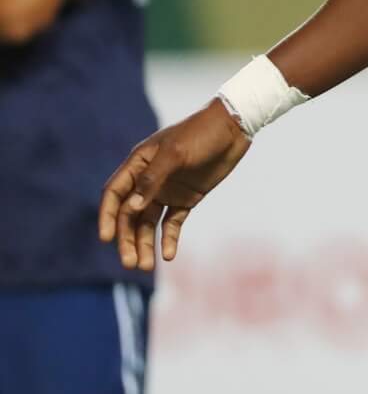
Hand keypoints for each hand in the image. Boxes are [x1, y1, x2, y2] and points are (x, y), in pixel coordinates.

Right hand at [99, 99, 250, 270]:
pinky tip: (169, 255)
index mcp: (139, 164)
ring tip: (145, 266)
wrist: (235, 127)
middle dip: (127, 239)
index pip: (114, 194)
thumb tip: (130, 208)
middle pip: (130, 215)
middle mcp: (148, 180)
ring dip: (145, 243)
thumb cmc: (201, 133)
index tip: (106, 238)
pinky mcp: (186, 198)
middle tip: (130, 262)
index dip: (107, 216)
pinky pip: (172, 223)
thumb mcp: (176, 153)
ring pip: (148, 223)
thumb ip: (152, 179)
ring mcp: (167, 190)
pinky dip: (169, 238)